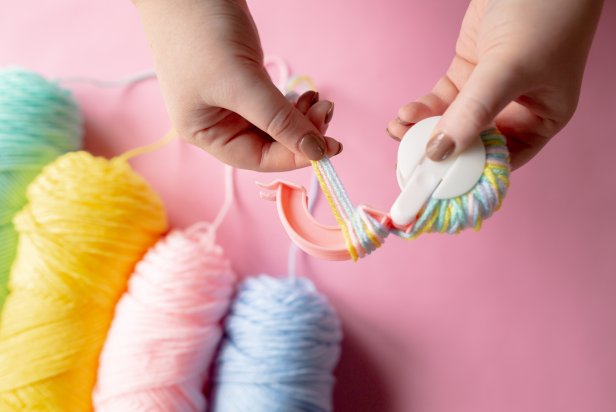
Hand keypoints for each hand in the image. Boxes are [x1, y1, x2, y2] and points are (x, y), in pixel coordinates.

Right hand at [134, 0, 340, 170]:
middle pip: (268, 144)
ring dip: (300, 118)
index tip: (328, 148)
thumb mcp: (242, 82)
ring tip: (318, 99)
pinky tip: (305, 94)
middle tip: (326, 112)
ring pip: (273, 124)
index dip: (294, 156)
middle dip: (300, 133)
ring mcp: (229, 102)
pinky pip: (272, 105)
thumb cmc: (201, 32)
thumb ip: (279, 120)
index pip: (257, 158)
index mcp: (205, 133)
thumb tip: (315, 152)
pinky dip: (291, 103)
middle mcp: (215, 123)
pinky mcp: (242, 82)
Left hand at [387, 0, 602, 169]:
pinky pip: (442, 100)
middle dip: (439, 151)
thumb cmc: (546, 16)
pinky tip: (405, 115)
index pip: (503, 160)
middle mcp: (515, 110)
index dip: (470, 173)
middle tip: (408, 159)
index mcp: (541, 119)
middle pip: (471, 144)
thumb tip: (440, 151)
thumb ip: (474, 112)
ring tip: (398, 131)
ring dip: (423, 130)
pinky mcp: (468, 72)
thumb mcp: (510, 70)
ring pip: (451, 122)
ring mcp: (488, 92)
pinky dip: (422, 109)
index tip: (437, 181)